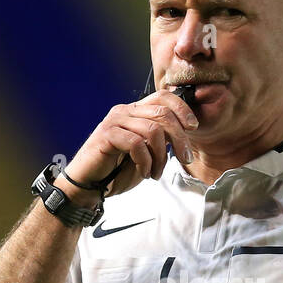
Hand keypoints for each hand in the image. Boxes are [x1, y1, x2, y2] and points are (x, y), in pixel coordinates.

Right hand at [63, 89, 198, 197]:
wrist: (89, 186)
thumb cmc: (116, 170)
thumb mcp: (146, 153)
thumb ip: (160, 140)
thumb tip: (183, 136)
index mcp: (134, 111)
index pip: (163, 96)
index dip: (182, 108)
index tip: (193, 127)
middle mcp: (124, 111)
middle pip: (163, 113)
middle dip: (180, 138)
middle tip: (185, 158)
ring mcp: (114, 121)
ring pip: (153, 130)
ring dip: (161, 156)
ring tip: (155, 173)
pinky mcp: (106, 135)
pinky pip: (137, 143)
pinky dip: (145, 161)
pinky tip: (143, 172)